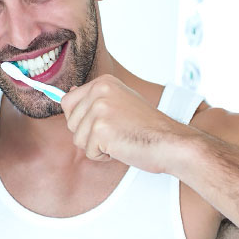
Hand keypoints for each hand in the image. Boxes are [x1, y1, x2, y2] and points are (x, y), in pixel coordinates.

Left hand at [60, 75, 190, 173]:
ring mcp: (99, 109)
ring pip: (78, 139)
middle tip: (116, 132)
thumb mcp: (121, 102)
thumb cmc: (147, 128)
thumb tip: (68, 91)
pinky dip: (104, 156)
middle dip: (89, 135)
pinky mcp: (101, 129)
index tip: (103, 123)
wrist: (171, 142)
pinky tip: (122, 147)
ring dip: (97, 146)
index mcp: (103, 82)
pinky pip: (89, 152)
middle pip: (71, 122)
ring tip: (120, 139)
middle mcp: (99, 90)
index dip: (81, 120)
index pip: (68, 102)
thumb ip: (95, 98)